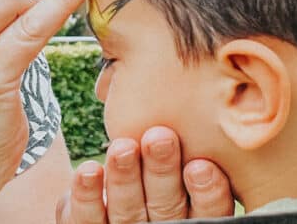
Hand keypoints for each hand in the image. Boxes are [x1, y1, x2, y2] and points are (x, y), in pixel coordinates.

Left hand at [56, 126, 233, 222]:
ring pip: (128, 212)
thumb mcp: (181, 158)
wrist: (110, 203)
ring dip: (125, 178)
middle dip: (162, 172)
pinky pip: (88, 218)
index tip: (201, 164)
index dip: (208, 192)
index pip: (208, 211)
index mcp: (192, 214)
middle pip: (167, 208)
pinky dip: (87, 195)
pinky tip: (88, 170)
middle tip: (159, 138)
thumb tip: (187, 86)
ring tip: (121, 148)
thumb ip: (186, 138)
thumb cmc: (156, 168)